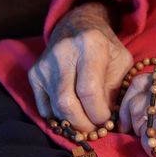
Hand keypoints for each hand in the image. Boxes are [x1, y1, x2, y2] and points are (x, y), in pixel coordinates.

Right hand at [28, 2, 132, 130]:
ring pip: (55, 107)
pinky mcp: (34, 73)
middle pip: (67, 103)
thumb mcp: (121, 62)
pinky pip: (44, 106)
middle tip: (95, 130)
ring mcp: (45, 63)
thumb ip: (115, 90)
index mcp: (90, 45)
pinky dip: (60, 117)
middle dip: (83, 123)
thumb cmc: (106, 48)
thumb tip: (108, 122)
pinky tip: (73, 116)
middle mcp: (63, 52)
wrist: (78, 26)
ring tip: (87, 124)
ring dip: (73, 123)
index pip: (89, 90)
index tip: (107, 121)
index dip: (98, 113)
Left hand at [119, 61, 155, 156]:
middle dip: (132, 124)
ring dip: (146, 139)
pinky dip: (155, 151)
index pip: (141, 82)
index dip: (129, 104)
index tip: (129, 121)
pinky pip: (151, 141)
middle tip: (141, 138)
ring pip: (141, 122)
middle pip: (137, 102)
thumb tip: (137, 106)